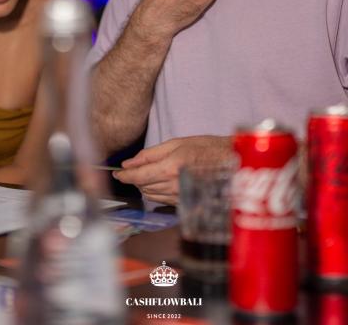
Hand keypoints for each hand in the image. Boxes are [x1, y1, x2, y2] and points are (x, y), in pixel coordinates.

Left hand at [113, 135, 232, 204]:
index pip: (138, 176)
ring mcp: (180, 197)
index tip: (116, 173)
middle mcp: (173, 185)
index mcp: (170, 168)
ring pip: (150, 195)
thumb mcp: (178, 143)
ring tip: (150, 172)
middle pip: (142, 187)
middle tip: (135, 167)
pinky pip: (162, 201)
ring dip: (144, 185)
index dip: (124, 176)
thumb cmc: (207, 148)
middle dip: (135, 178)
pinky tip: (161, 181)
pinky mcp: (185, 204)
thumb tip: (128, 163)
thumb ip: (150, 154)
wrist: (231, 163)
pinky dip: (156, 192)